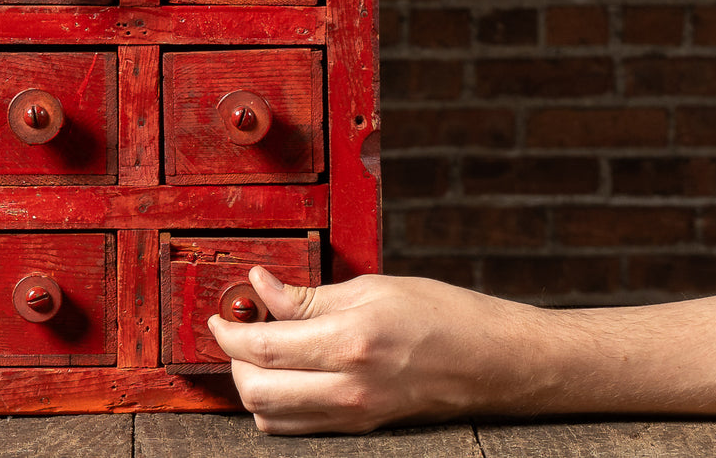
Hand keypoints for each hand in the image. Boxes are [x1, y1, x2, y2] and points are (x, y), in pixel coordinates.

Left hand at [208, 267, 550, 433]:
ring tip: (260, 352)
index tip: (219, 315)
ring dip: (252, 386)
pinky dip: (278, 405)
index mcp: (352, 342)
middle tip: (236, 331)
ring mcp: (355, 414)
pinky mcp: (361, 427)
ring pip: (271, 418)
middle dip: (234, 361)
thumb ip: (309, 295)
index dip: (229, 331)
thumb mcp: (373, 288)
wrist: (495, 362)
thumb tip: (261, 287)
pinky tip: (286, 374)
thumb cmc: (445, 315)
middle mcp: (349, 387)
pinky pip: (299, 426)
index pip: (263, 347)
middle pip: (257, 391)